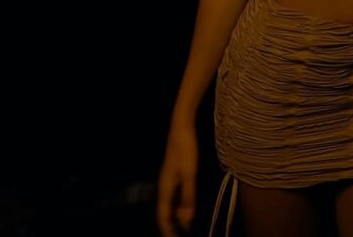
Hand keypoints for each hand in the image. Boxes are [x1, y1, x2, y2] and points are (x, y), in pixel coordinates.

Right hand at [156, 121, 198, 236]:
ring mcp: (168, 179)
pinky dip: (179, 205)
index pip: (162, 216)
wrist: (181, 127)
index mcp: (165, 188)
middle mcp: (164, 186)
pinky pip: (174, 196)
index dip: (168, 231)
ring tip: (185, 227)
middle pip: (164, 212)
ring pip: (169, 204)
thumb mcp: (189, 174)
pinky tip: (187, 207)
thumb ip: (188, 196)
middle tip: (180, 236)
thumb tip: (187, 220)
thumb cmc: (185, 149)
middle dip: (171, 226)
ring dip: (176, 216)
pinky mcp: (174, 174)